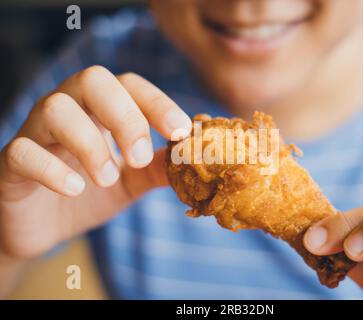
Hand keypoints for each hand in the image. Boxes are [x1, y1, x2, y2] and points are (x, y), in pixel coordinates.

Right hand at [0, 66, 191, 260]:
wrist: (44, 225)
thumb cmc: (91, 192)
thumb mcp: (134, 180)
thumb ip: (161, 167)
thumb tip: (197, 156)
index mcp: (101, 108)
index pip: (131, 85)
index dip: (158, 103)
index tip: (180, 132)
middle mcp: (70, 109)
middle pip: (93, 80)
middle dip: (125, 116)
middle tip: (140, 157)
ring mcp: (37, 132)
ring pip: (56, 109)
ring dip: (90, 143)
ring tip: (107, 178)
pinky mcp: (12, 162)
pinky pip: (23, 151)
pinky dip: (52, 169)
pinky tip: (74, 188)